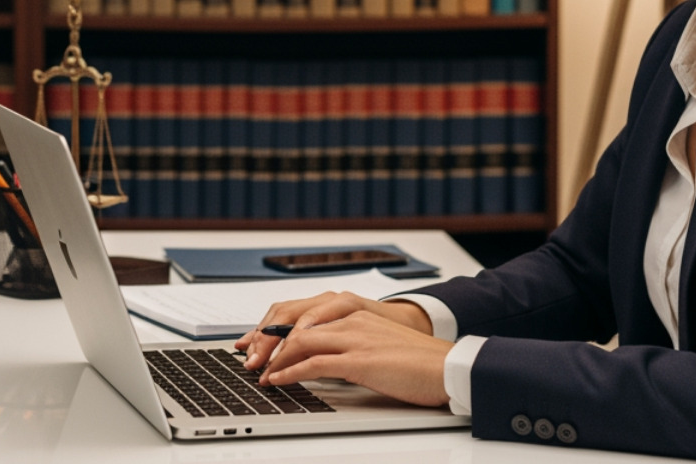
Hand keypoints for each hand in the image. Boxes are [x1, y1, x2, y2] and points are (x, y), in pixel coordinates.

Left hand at [235, 291, 431, 369]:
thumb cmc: (417, 362)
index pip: (302, 314)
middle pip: (294, 325)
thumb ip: (350, 347)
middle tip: (247, 359)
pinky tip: (277, 380)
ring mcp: (355, 338)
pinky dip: (290, 371)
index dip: (274, 328)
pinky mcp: (361, 360)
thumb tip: (324, 363)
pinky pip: (315, 362)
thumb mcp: (377, 347)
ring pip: (300, 341)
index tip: (255, 342)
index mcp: (354, 314)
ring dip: (273, 357)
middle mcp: (351, 320)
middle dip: (266, 342)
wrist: (448, 366)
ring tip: (257, 372)